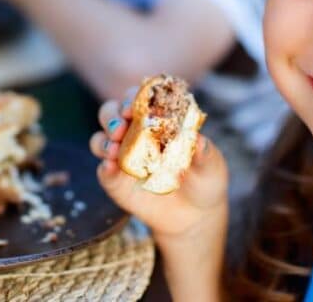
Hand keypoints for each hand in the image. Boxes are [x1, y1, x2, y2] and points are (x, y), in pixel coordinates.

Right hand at [89, 96, 228, 243]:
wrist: (195, 216)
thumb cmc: (205, 179)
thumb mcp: (211, 166)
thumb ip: (204, 152)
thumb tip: (198, 138)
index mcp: (157, 119)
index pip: (140, 98)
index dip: (134, 96)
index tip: (135, 105)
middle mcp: (134, 133)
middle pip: (111, 112)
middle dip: (112, 115)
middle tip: (121, 126)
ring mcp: (122, 157)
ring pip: (100, 139)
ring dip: (104, 140)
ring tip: (114, 148)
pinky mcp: (116, 181)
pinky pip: (104, 171)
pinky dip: (104, 167)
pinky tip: (111, 167)